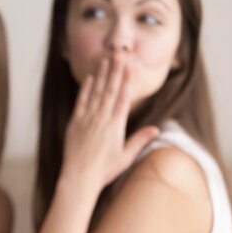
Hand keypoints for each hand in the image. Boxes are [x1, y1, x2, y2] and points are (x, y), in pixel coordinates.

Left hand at [61, 57, 158, 191]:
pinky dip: (85, 89)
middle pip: (110, 91)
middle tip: (119, 55)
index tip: (130, 67)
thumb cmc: (104, 170)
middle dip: (115, 72)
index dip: (126, 81)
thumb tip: (157, 128)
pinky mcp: (75, 123)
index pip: (123, 98)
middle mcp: (101, 119)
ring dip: (101, 75)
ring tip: (105, 59)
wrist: (79, 178)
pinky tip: (89, 78)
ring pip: (96, 93)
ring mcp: (87, 120)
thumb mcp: (126, 156)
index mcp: (115, 126)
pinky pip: (81, 102)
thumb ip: (140, 140)